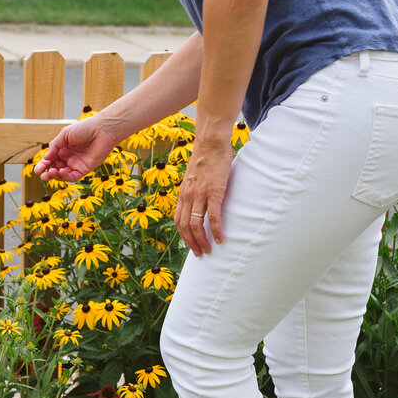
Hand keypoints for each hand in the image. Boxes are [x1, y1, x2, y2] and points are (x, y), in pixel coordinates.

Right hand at [33, 115, 118, 183]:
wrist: (102, 130)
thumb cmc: (85, 128)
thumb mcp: (65, 134)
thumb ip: (55, 146)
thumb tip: (46, 158)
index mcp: (63, 149)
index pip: (50, 160)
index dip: (43, 165)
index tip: (37, 170)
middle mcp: (69, 158)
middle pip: (55, 169)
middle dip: (48, 173)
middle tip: (42, 176)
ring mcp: (76, 164)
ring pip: (63, 174)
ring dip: (56, 175)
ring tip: (51, 173)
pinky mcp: (85, 169)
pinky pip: (73, 176)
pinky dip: (66, 176)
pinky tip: (61, 171)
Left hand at [173, 141, 231, 255]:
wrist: (210, 143)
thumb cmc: (205, 159)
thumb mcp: (194, 178)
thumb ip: (195, 191)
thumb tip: (201, 201)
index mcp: (183, 194)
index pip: (178, 220)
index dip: (183, 235)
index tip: (190, 244)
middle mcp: (188, 196)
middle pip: (184, 226)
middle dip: (190, 243)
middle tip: (199, 254)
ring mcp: (200, 194)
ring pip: (196, 224)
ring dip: (201, 240)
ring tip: (208, 250)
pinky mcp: (214, 191)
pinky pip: (212, 215)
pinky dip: (215, 229)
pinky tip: (220, 238)